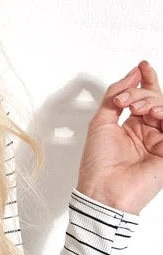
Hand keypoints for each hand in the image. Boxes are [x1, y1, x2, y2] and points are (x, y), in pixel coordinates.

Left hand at [76, 60, 162, 213]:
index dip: (145, 80)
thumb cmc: (97, 163)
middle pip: (156, 101)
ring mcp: (160, 142)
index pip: (145, 98)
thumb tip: (131, 74)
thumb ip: (114, 97)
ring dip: (153, 103)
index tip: (142, 65)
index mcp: (132, 127)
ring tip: (139, 109)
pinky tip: (154, 115)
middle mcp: (148, 132)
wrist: (102, 189)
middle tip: (127, 101)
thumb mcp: (101, 122)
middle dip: (142, 93)